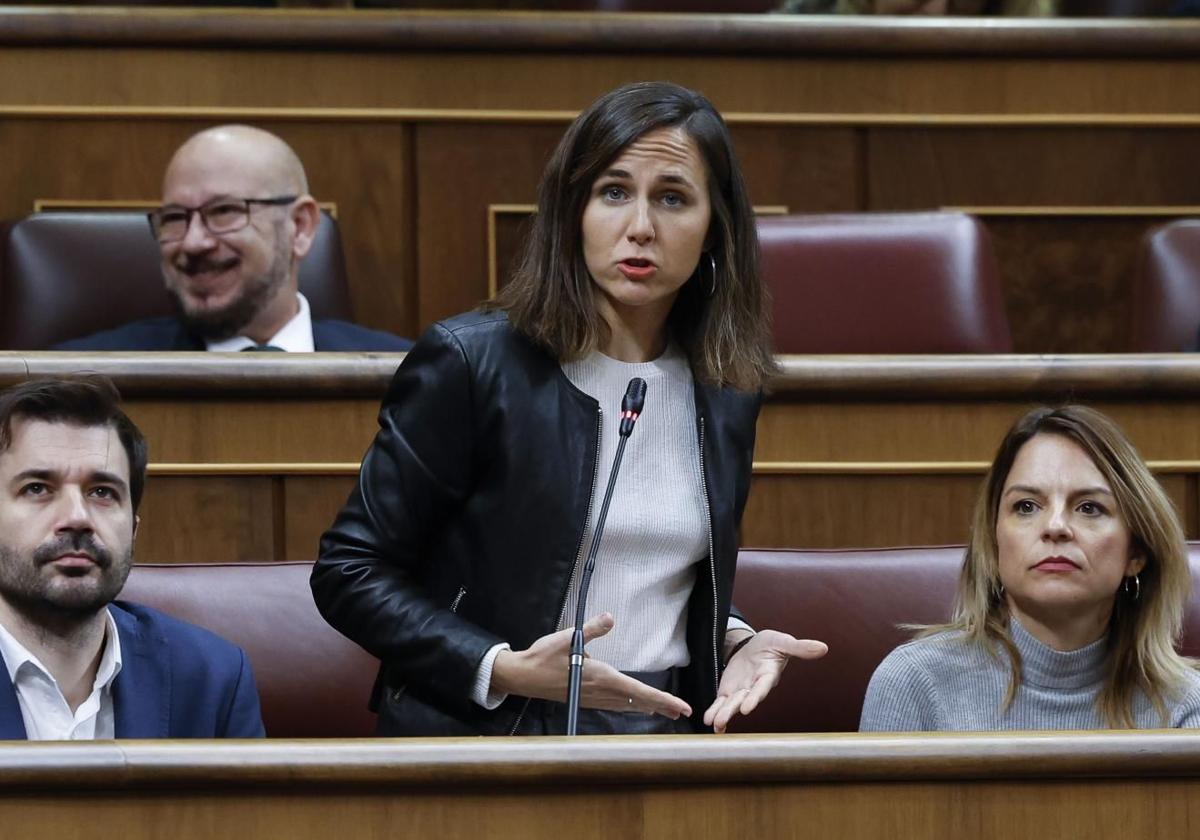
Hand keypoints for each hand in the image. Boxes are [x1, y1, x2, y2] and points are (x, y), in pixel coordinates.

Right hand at [491, 612, 692, 718]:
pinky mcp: (585, 699)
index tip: (681, 708)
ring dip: (647, 707)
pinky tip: (633, 705)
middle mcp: (601, 692)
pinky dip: (630, 705)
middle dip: (661, 707)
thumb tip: (611, 617)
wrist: (523, 677)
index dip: (663, 700)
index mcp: (602, 678)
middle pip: (637, 702)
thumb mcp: (569, 637)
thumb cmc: (544, 656)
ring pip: (627, 706)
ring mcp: (593, 698)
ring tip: (664, 710)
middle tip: (682, 712)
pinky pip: (615, 705)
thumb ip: (593, 629)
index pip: (639, 692)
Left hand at [703, 629, 826, 733]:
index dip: (754, 697)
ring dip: (723, 715)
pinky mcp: (730, 690)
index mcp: (768, 675)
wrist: (755, 646)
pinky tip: (709, 721)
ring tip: (714, 725)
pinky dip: (715, 711)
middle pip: (744, 700)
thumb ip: (800, 648)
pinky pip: (722, 702)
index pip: (761, 687)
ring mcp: (742, 690)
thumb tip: (823, 648)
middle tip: (722, 720)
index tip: (747, 708)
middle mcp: (754, 686)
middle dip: (733, 709)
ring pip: (732, 704)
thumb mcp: (783, 642)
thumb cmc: (772, 644)